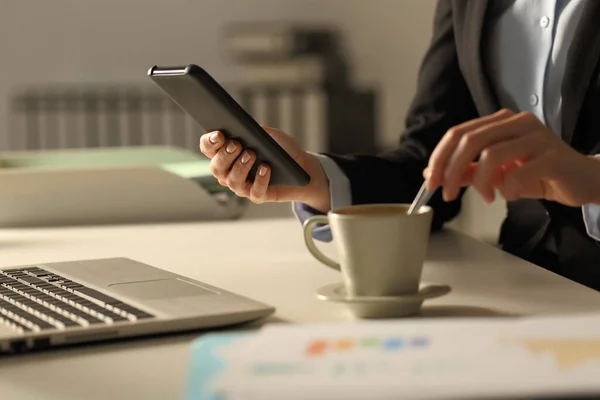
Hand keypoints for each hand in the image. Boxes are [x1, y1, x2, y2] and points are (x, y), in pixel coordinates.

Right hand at [199, 126, 330, 211]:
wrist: (302, 167)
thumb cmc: (281, 149)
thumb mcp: (269, 134)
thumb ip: (255, 130)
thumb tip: (243, 127)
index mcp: (227, 153)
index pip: (208, 148)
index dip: (209, 142)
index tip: (219, 135)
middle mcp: (229, 171)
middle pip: (216, 167)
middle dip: (224, 156)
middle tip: (236, 145)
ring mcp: (242, 185)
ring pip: (232, 181)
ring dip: (240, 167)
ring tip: (252, 155)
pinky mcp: (257, 196)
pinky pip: (254, 191)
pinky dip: (260, 180)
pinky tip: (265, 168)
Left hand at [426, 109, 599, 206]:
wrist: (582, 180)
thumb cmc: (539, 174)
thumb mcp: (496, 174)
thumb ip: (468, 171)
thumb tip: (433, 174)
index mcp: (501, 122)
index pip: (458, 133)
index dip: (440, 157)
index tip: (431, 180)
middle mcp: (518, 123)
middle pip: (470, 140)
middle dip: (452, 170)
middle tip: (448, 193)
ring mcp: (537, 137)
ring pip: (491, 155)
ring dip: (481, 182)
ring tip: (486, 197)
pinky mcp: (552, 156)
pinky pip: (518, 173)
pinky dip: (507, 189)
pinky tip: (511, 195)